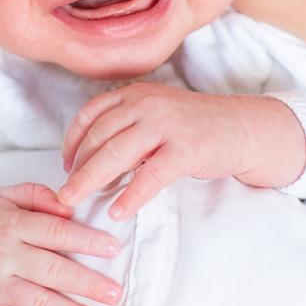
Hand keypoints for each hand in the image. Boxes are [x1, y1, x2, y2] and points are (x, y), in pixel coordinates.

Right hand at [0, 183, 123, 305]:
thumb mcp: (2, 196)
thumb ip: (36, 196)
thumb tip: (68, 206)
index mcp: (10, 225)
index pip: (55, 232)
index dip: (86, 241)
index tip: (112, 249)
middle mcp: (1, 256)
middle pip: (51, 270)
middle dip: (87, 284)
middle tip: (114, 293)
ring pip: (36, 302)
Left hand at [57, 84, 267, 220]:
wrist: (242, 129)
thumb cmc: (194, 127)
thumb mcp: (157, 114)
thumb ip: (127, 126)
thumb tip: (90, 158)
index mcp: (137, 94)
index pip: (91, 114)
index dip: (72, 141)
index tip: (64, 165)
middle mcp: (148, 104)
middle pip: (99, 136)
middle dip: (76, 167)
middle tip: (62, 193)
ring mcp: (167, 124)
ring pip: (117, 153)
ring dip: (91, 180)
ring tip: (75, 202)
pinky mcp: (186, 149)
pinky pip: (151, 175)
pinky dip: (131, 195)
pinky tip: (117, 211)